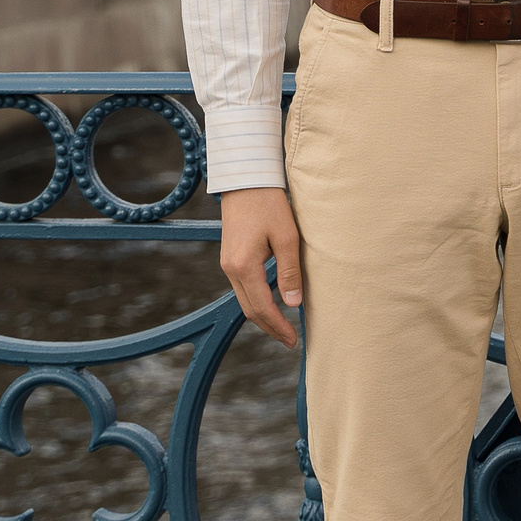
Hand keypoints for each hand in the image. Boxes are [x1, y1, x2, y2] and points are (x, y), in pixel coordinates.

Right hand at [220, 187, 304, 348]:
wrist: (246, 180)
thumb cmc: (270, 204)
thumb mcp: (287, 237)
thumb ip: (289, 272)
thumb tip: (293, 304)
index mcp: (244, 266)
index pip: (261, 308)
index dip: (278, 327)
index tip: (293, 340)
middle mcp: (230, 269)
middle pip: (249, 310)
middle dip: (270, 327)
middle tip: (290, 340)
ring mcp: (227, 264)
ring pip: (243, 300)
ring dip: (263, 316)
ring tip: (283, 326)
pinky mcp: (230, 257)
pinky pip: (242, 287)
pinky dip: (256, 300)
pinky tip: (272, 302)